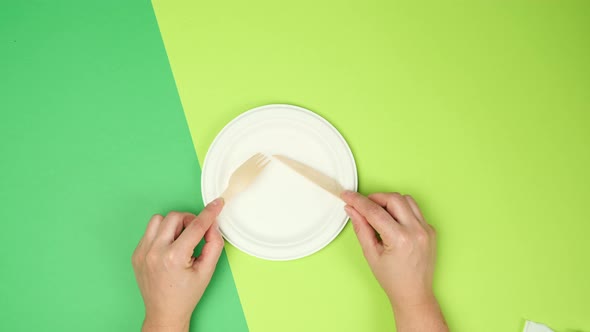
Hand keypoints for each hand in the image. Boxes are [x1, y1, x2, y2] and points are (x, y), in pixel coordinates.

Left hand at [132, 198, 224, 331]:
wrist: (164, 312)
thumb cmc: (186, 295)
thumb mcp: (207, 271)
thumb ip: (214, 245)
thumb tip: (212, 226)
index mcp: (174, 257)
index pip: (195, 226)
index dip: (209, 213)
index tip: (217, 204)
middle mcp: (154, 252)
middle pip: (175, 217)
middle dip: (189, 220)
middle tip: (196, 233)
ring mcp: (142, 252)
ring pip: (158, 220)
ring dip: (173, 224)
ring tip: (181, 239)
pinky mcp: (136, 254)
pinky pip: (150, 231)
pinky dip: (162, 234)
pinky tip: (169, 248)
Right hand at [342, 191, 447, 331]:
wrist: (414, 294)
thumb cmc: (392, 279)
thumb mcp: (371, 254)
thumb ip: (361, 228)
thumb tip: (351, 209)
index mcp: (400, 239)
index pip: (374, 211)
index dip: (358, 201)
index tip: (347, 195)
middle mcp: (416, 231)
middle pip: (393, 198)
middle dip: (375, 198)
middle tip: (363, 206)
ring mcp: (426, 229)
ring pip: (407, 200)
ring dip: (390, 201)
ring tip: (378, 213)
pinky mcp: (431, 230)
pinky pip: (415, 210)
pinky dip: (401, 210)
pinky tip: (393, 222)